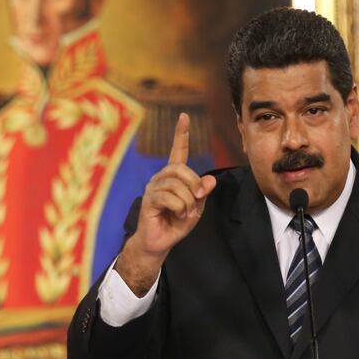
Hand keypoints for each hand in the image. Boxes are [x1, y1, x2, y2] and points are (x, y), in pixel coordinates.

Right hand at [116, 113, 215, 294]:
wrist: (160, 242)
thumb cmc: (176, 223)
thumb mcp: (196, 208)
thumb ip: (203, 193)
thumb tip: (210, 180)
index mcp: (174, 176)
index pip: (178, 150)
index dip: (181, 134)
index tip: (183, 116)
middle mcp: (161, 177)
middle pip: (181, 169)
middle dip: (194, 186)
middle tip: (196, 202)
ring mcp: (153, 188)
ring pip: (177, 186)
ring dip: (187, 202)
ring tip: (184, 213)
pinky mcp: (149, 200)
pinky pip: (170, 198)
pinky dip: (179, 209)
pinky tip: (176, 215)